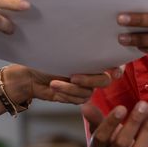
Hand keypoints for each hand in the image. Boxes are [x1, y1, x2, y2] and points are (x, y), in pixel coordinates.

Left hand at [2, 65, 119, 104]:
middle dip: (89, 79)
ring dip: (70, 89)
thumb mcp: (61, 54)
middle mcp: (92, 71)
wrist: (28, 75)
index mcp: (91, 56)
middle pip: (104, 80)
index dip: (119, 66)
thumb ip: (79, 55)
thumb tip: (88, 46)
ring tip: (54, 83)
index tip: (115, 71)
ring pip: (88, 92)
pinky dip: (66, 94)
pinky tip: (54, 87)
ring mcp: (85, 85)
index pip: (114, 60)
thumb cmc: (44, 59)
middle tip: (74, 77)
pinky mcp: (76, 96)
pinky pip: (79, 100)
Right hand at [82, 101, 147, 146]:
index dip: (110, 123)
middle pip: (121, 143)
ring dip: (147, 130)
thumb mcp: (102, 134)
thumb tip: (85, 105)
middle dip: (134, 122)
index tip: (122, 107)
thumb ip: (96, 120)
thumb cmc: (112, 145)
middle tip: (143, 104)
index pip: (101, 137)